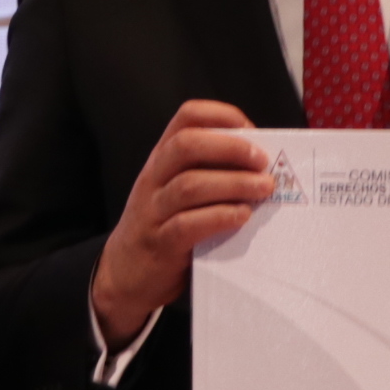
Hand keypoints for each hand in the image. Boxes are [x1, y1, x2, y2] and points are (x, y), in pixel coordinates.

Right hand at [88, 100, 275, 349]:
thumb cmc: (165, 226)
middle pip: (186, 145)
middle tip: (263, 162)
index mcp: (163, 158)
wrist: (125, 273)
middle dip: (230, 148)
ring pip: (189, 185)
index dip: (221, 116)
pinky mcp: (159, 243)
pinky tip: (241, 217)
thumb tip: (262, 166)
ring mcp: (152, 210)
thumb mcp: (178, 192)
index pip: (186, 117)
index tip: (252, 129)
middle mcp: (154, 178)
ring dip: (233, 183)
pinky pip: (187, 225)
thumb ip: (209, 174)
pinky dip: (219, 217)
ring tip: (263, 190)